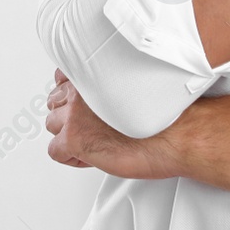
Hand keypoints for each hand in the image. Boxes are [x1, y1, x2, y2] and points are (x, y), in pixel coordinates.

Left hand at [44, 69, 176, 179]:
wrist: (177, 134)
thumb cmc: (165, 113)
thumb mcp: (133, 84)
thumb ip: (108, 85)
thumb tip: (99, 96)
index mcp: (94, 72)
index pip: (62, 79)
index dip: (74, 98)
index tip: (85, 107)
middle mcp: (80, 90)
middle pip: (56, 103)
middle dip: (70, 116)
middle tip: (93, 128)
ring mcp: (74, 114)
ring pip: (53, 125)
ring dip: (70, 135)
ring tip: (96, 141)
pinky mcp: (74, 139)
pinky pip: (56, 151)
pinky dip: (72, 157)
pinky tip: (92, 156)